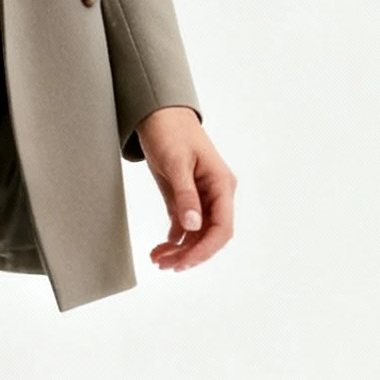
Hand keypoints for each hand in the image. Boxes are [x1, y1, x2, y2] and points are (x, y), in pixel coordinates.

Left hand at [136, 106, 236, 272]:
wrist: (159, 115)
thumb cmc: (171, 132)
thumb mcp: (176, 162)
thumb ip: (185, 195)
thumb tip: (193, 226)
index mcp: (221, 185)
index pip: (222, 227)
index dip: (205, 249)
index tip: (184, 263)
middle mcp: (216, 194)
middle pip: (210, 235)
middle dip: (190, 254)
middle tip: (164, 265)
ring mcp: (201, 198)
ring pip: (197, 234)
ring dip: (180, 250)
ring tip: (158, 260)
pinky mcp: (185, 198)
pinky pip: (185, 226)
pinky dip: (174, 240)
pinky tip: (160, 249)